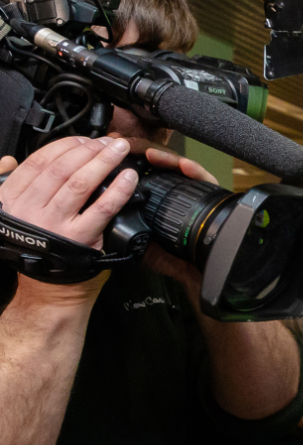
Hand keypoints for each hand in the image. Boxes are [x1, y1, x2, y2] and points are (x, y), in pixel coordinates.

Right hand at [0, 136, 136, 250]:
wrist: (48, 286)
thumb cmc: (36, 245)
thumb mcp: (10, 213)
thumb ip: (11, 184)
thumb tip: (8, 160)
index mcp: (12, 198)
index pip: (38, 162)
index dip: (64, 146)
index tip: (83, 139)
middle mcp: (31, 209)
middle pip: (62, 169)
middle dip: (88, 150)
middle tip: (107, 141)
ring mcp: (55, 224)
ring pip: (80, 183)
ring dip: (103, 162)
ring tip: (119, 150)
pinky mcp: (79, 238)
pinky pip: (102, 208)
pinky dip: (118, 190)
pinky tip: (129, 177)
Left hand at [109, 138, 216, 296]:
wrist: (193, 271)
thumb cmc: (165, 254)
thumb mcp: (132, 235)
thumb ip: (117, 219)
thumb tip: (91, 204)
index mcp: (150, 194)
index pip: (136, 165)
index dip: (122, 154)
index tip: (104, 147)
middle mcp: (170, 188)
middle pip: (156, 158)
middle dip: (138, 148)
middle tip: (124, 143)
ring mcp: (189, 190)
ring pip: (176, 163)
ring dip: (162, 155)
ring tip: (149, 153)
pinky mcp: (208, 195)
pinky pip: (202, 178)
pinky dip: (192, 169)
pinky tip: (183, 166)